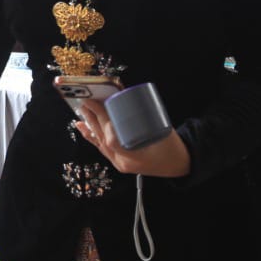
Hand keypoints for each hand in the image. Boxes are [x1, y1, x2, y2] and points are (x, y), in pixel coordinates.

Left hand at [73, 99, 190, 177]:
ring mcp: (120, 164)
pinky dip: (92, 136)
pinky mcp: (119, 162)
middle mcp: (123, 162)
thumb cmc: (172, 147)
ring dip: (89, 126)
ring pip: (100, 143)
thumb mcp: (161, 129)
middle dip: (92, 118)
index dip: (103, 120)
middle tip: (85, 101)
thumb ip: (143, 115)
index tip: (96, 104)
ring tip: (81, 112)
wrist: (179, 164)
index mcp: (134, 157)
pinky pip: (102, 148)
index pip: (112, 139)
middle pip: (102, 139)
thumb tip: (123, 95)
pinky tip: (83, 128)